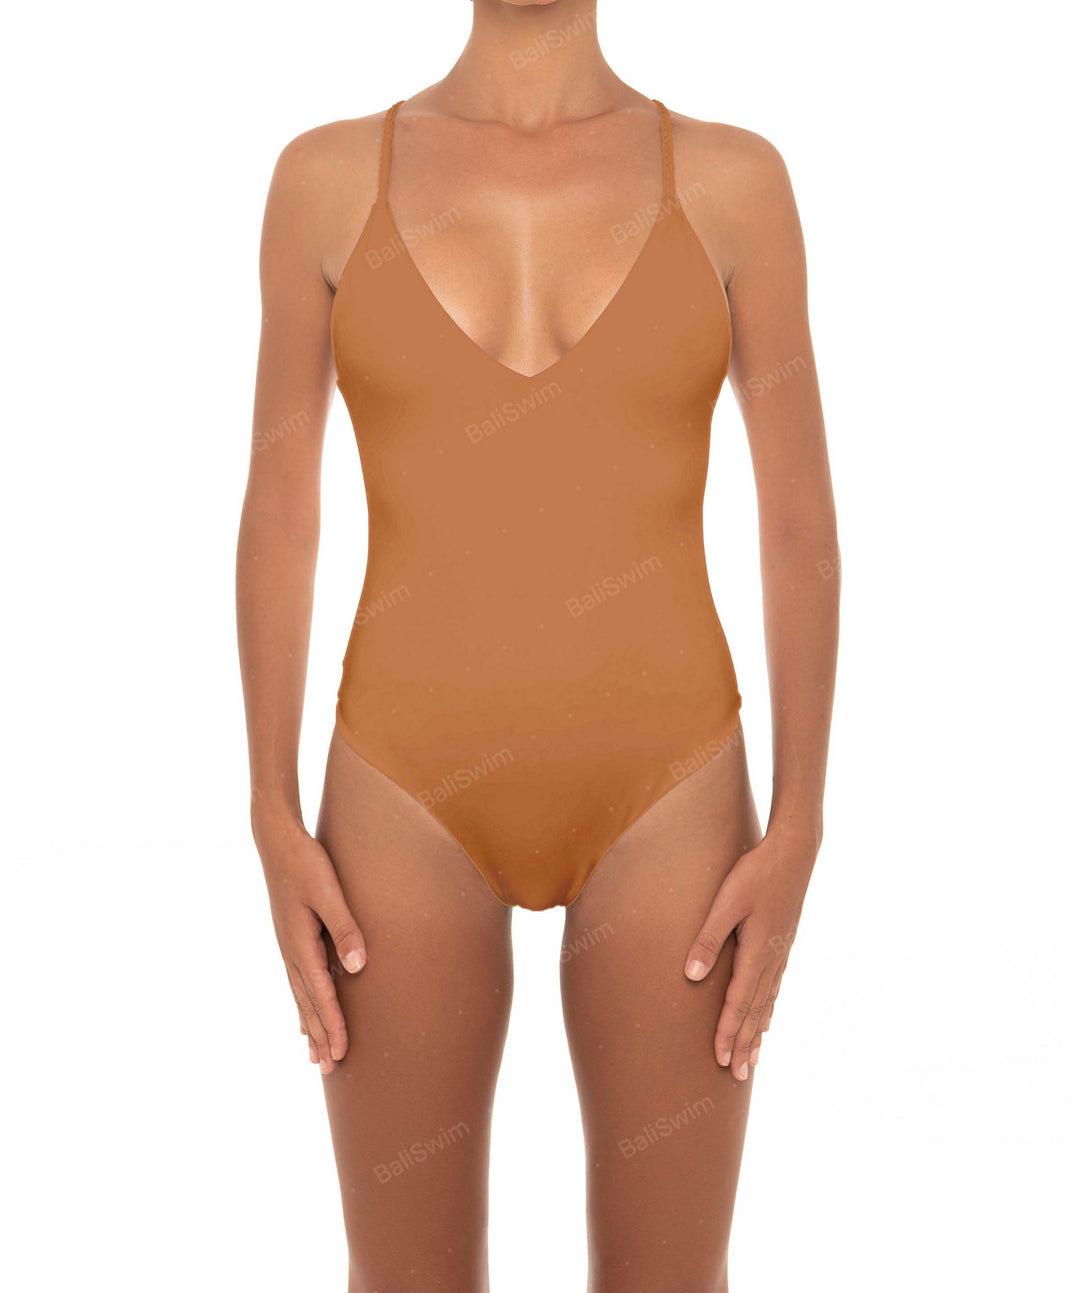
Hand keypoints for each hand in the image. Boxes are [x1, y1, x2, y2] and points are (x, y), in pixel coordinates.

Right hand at [255, 816, 365, 1074]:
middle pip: (308, 1004)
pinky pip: (298, 982)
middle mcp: (291, 952)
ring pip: (301, 997)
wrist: (277, 842)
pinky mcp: (291, 938)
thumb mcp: (328, 893)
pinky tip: (304, 1015)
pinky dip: (303, 1004)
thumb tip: (358, 968)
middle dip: (320, 1036)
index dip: (333, 1025)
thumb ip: (345, 929)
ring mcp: (288, 947)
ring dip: (310, 1026)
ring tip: (315, 1056)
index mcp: (301, 945)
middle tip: (330, 1070)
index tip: (342, 1053)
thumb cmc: (306, 864)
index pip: (321, 995)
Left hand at [684, 832, 813, 1080]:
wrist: (794, 853)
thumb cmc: (756, 874)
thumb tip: (690, 977)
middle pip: (756, 1011)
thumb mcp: (726, 903)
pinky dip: (768, 1009)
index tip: (721, 1059)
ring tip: (753, 1058)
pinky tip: (767, 1018)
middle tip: (737, 1074)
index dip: (728, 1032)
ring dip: (758, 1031)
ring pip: (767, 1002)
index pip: (739, 1003)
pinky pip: (775, 988)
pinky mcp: (783, 944)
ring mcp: (780, 953)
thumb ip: (708, 940)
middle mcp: (771, 959)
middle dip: (744, 1043)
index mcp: (757, 953)